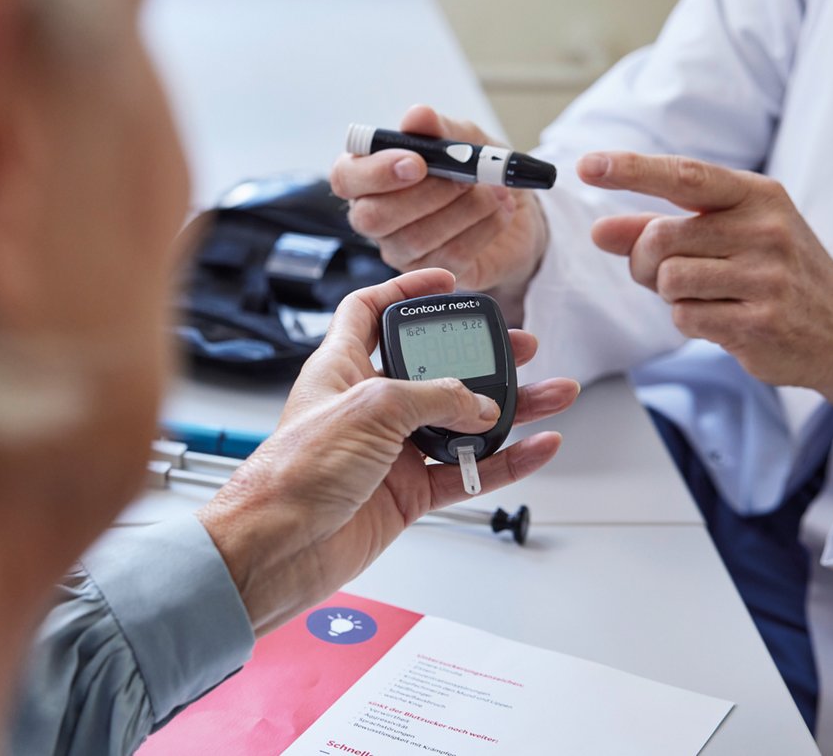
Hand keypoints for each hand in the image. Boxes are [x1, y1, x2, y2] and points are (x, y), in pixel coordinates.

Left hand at [196, 269, 578, 634]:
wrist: (278, 549)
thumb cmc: (293, 474)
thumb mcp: (369, 410)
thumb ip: (433, 397)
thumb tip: (480, 402)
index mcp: (342, 368)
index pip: (369, 312)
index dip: (405, 293)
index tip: (446, 284)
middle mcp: (368, 406)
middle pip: (434, 369)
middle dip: (481, 356)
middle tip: (522, 347)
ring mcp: (390, 451)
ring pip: (462, 423)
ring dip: (510, 410)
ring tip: (554, 395)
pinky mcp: (406, 493)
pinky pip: (467, 472)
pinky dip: (505, 462)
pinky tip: (537, 447)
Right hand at [330, 106, 547, 312]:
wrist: (518, 210)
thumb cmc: (477, 172)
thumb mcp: (464, 139)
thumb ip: (438, 129)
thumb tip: (417, 116)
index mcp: (371, 177)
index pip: (346, 178)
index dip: (375, 172)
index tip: (416, 162)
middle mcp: (376, 217)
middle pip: (372, 217)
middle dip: (424, 194)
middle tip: (466, 177)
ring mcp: (401, 251)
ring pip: (415, 238)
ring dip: (464, 209)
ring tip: (496, 189)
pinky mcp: (432, 273)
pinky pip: (450, 257)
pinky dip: (484, 229)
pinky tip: (502, 210)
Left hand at [580, 151, 832, 460]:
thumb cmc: (778, 276)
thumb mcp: (730, 237)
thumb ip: (660, 229)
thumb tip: (599, 231)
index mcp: (757, 196)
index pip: (684, 175)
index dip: (631, 169)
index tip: (587, 165)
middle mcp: (766, 229)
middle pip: (660, 237)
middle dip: (646, 261)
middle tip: (666, 273)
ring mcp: (766, 276)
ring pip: (669, 280)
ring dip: (670, 294)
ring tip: (707, 296)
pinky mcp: (760, 321)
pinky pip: (685, 317)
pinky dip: (689, 321)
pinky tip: (723, 319)